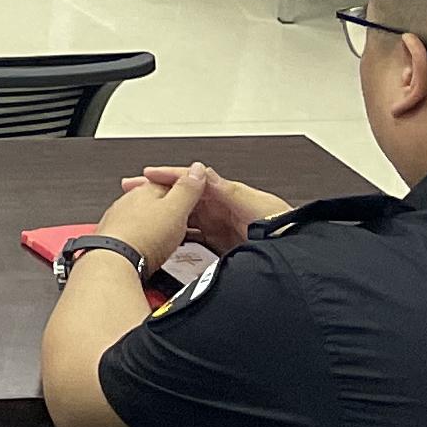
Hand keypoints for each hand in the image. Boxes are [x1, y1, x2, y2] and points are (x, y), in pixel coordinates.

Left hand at [92, 171, 202, 270]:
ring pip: (143, 217)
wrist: (116, 261)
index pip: (169, 182)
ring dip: (156, 224)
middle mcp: (129, 200)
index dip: (186, 192)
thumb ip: (187, 189)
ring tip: (169, 236)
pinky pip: (135, 233)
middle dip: (170, 209)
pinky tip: (151, 246)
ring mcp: (119, 218)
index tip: (197, 201)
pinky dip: (146, 238)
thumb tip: (197, 170)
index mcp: (146, 190)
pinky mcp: (115, 237)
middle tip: (186, 221)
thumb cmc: (143, 236)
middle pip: (155, 201)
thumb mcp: (175, 209)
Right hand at [145, 164, 287, 247]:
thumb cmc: (283, 226)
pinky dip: (175, 235)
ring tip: (143, 213)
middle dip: (157, 192)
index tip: (146, 176)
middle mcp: (220, 208)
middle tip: (133, 191)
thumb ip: (227, 190)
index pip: (191, 181)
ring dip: (163, 213)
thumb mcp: (254, 203)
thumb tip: (200, 172)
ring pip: (183, 216)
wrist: (294, 254)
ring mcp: (219, 227)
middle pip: (182, 197)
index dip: (168, 176)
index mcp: (226, 194)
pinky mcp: (220, 246)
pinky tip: (164, 237)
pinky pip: (191, 238)